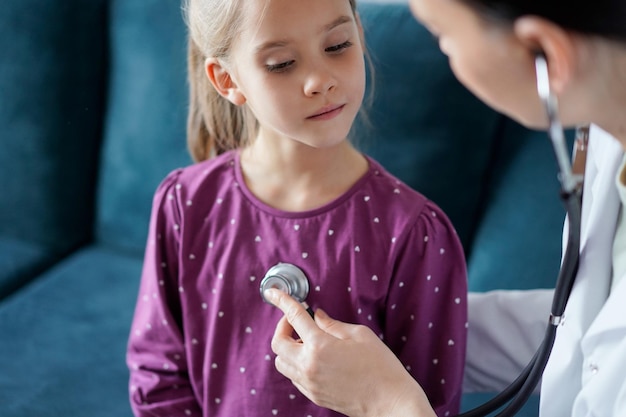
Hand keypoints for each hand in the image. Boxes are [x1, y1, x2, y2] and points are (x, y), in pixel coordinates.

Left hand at [264, 289, 435, 416]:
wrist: (390, 402)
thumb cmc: (380, 366)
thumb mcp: (360, 335)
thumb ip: (333, 324)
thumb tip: (317, 316)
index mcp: (320, 345)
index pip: (293, 316)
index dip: (281, 300)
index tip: (272, 292)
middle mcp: (308, 365)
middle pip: (277, 342)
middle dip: (282, 327)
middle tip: (297, 321)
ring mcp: (309, 383)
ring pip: (281, 362)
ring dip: (288, 347)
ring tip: (307, 341)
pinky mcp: (313, 395)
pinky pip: (293, 376)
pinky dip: (295, 363)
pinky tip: (314, 358)